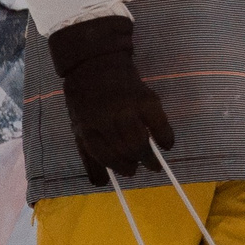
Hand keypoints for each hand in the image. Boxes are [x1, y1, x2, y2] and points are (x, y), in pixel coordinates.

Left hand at [47, 16, 175, 185]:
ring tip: (154, 163)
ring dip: (149, 157)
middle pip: (124, 150)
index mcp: (86, 126)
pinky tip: (166, 144)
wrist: (95, 59)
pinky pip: (159, 123)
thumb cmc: (86, 97)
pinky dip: (165, 136)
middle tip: (144, 167)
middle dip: (135, 163)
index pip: (104, 155)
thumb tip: (101, 184)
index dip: (118, 167)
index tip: (129, 171)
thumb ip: (88, 154)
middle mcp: (105, 118)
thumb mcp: (78, 125)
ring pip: (139, 141)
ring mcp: (125, 107)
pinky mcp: (144, 98)